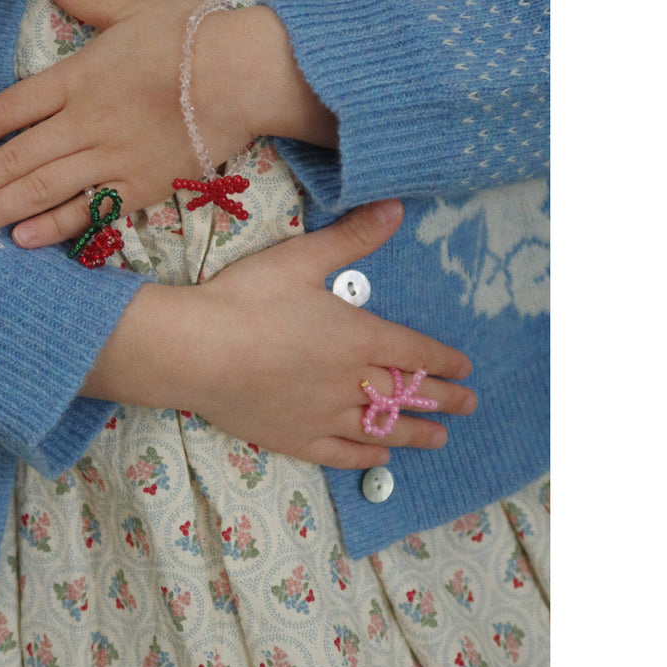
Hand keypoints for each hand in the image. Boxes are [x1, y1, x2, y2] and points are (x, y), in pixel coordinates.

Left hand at [0, 0, 334, 246]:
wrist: (245, 74)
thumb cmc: (193, 37)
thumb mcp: (132, 9)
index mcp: (77, 78)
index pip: (9, 109)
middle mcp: (84, 122)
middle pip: (12, 158)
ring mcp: (111, 158)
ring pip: (41, 189)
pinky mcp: (142, 186)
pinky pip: (92, 210)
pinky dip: (56, 226)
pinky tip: (23, 240)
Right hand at [81, 200, 475, 469]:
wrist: (197, 351)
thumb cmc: (247, 299)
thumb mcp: (301, 258)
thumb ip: (352, 237)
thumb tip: (396, 208)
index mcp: (357, 337)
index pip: (413, 351)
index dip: (443, 360)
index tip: (466, 368)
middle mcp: (350, 380)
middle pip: (406, 393)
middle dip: (443, 398)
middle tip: (470, 405)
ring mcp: (324, 414)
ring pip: (381, 428)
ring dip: (415, 433)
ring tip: (441, 438)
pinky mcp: (295, 438)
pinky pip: (341, 453)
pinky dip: (366, 457)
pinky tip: (380, 458)